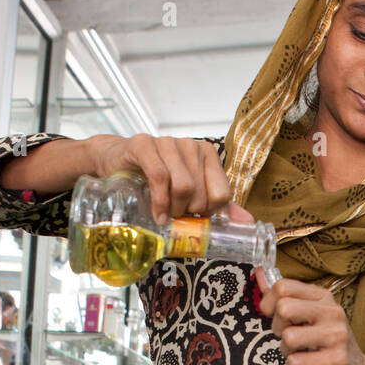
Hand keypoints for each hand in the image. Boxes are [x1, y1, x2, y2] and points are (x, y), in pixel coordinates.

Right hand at [88, 134, 230, 225]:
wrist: (116, 161)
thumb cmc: (154, 179)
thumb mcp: (188, 193)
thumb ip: (218, 205)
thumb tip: (248, 222)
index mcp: (207, 154)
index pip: (221, 193)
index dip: (209, 212)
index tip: (195, 218)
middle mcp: (191, 145)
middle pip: (200, 193)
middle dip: (188, 214)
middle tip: (176, 217)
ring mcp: (167, 142)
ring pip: (183, 186)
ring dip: (173, 209)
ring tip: (166, 215)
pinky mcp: (144, 144)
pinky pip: (159, 178)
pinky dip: (159, 202)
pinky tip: (158, 215)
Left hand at [256, 270, 364, 364]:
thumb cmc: (325, 337)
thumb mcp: (309, 312)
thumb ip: (283, 295)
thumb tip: (260, 272)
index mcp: (323, 296)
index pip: (283, 286)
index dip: (268, 302)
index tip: (272, 314)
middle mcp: (332, 312)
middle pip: (284, 308)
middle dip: (277, 326)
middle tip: (287, 334)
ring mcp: (336, 336)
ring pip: (288, 337)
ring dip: (285, 349)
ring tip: (298, 350)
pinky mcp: (335, 360)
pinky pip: (295, 361)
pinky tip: (304, 363)